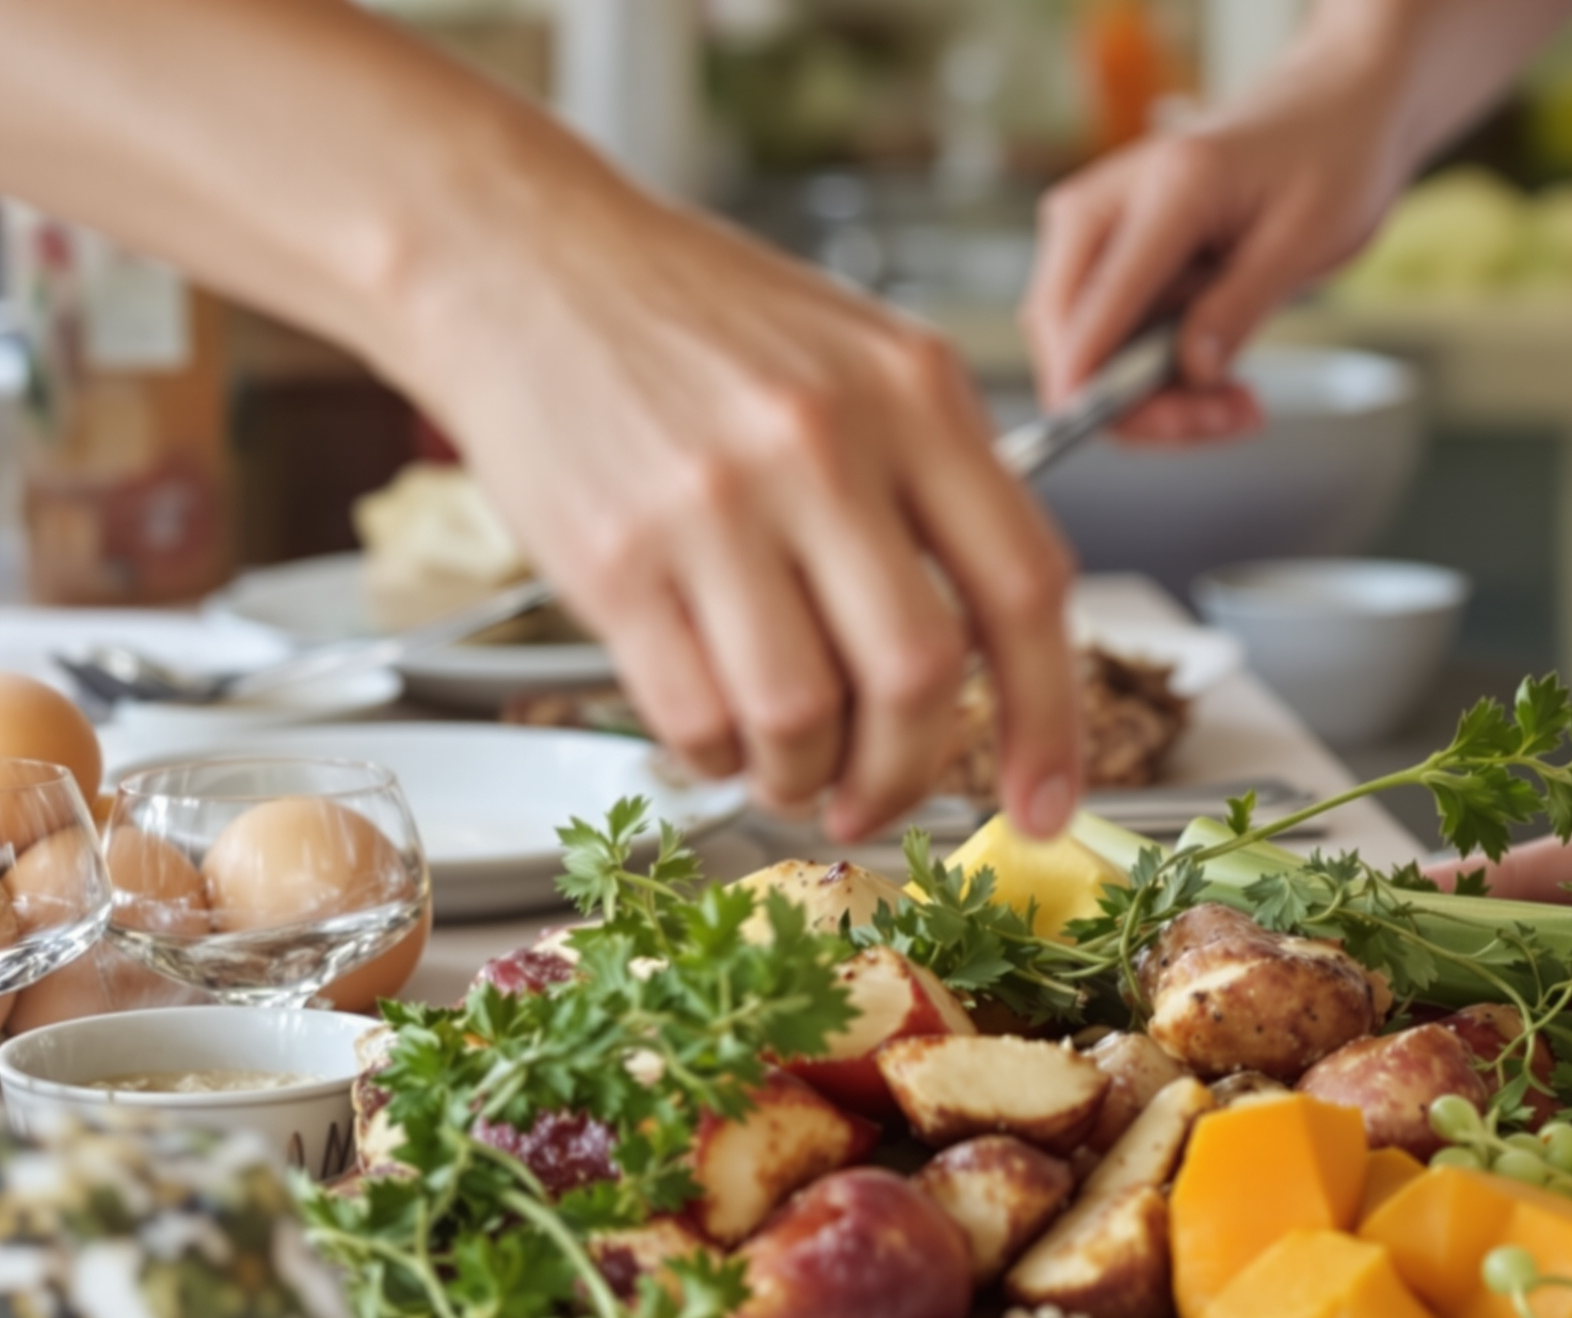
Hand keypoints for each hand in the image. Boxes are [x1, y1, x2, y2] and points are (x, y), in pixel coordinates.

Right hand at [405, 184, 1081, 841]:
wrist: (524, 262)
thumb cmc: (696, 315)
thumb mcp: (859, 354)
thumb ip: (937, 479)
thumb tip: (996, 656)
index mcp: (913, 393)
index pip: (1023, 587)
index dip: (1048, 720)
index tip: (1042, 802)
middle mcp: (823, 444)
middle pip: (918, 675)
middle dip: (906, 770)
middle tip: (879, 793)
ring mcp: (713, 503)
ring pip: (802, 718)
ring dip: (805, 780)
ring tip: (789, 768)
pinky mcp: (613, 559)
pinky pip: (695, 717)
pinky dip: (716, 758)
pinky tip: (714, 728)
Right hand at [1022, 14, 1418, 444]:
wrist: (1329, 111)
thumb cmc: (1328, 159)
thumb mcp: (1306, 240)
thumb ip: (1239, 308)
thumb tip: (1189, 373)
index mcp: (1165, 187)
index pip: (1098, 305)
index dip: (1093, 385)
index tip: (1116, 434)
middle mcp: (1107, 202)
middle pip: (1067, 333)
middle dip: (1134, 403)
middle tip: (1225, 417)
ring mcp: (1096, 226)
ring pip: (1082, 347)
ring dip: (1152, 399)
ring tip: (1239, 403)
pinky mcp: (1105, 252)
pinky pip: (1105, 338)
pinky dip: (1153, 377)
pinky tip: (1219, 379)